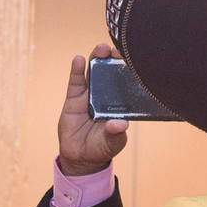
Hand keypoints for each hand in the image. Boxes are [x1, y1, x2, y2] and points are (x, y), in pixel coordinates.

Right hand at [57, 42, 129, 177]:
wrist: (81, 157)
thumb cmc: (102, 147)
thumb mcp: (113, 142)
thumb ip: (116, 133)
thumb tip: (120, 124)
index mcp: (119, 103)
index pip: (125, 82)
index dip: (128, 70)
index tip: (133, 59)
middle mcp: (106, 95)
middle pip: (110, 71)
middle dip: (113, 58)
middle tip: (117, 50)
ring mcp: (89, 94)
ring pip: (94, 72)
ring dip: (97, 58)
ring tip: (101, 49)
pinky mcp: (74, 98)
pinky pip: (76, 82)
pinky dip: (77, 70)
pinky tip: (79, 60)